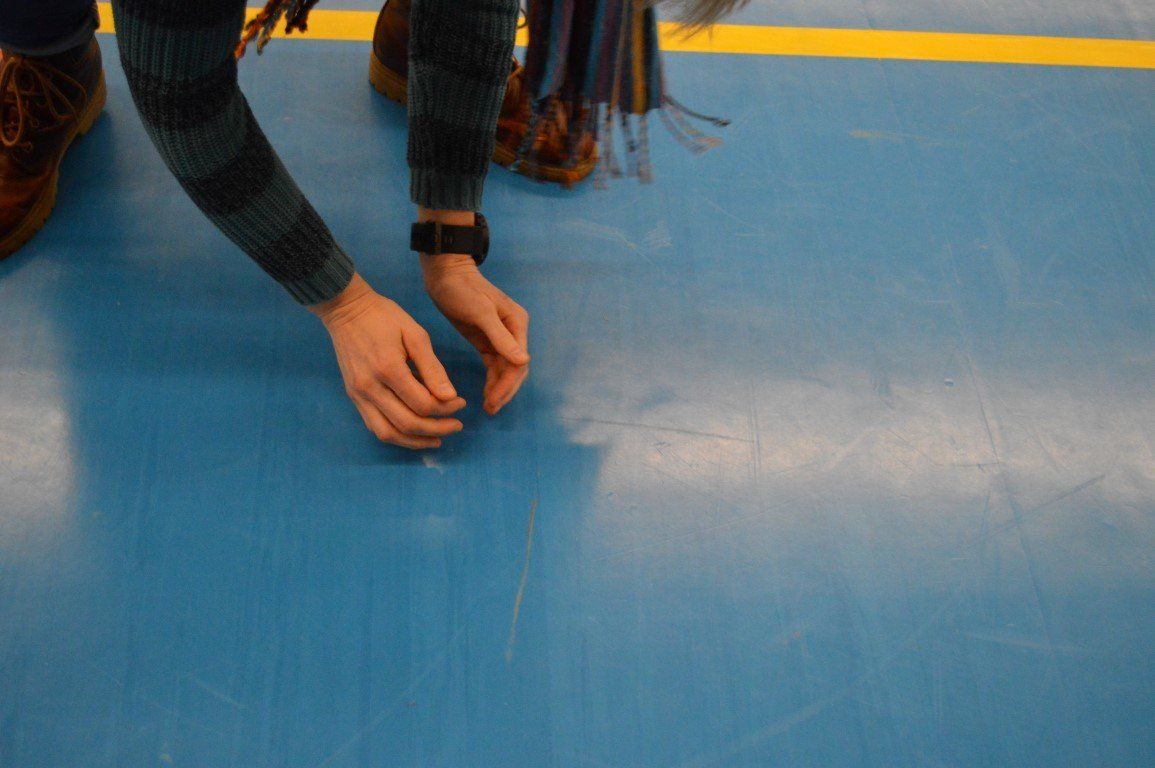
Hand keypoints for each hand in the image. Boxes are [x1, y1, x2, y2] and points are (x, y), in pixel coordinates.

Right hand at [310, 274, 465, 448]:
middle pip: (407, 424)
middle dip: (436, 429)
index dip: (446, 409)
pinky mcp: (353, 397)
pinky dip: (396, 435)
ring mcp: (358, 395)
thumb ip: (432, 368)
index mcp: (388, 369)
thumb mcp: (415, 334)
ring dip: (415, 441)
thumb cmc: (385, 317)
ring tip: (437, 438)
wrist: (346, 309)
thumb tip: (450, 397)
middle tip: (456, 424)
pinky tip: (413, 433)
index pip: (423, 404)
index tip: (460, 402)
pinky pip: (375, 426)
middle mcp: (370, 388)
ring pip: (388, 433)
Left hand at [421, 253, 529, 414]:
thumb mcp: (480, 312)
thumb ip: (501, 337)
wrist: (445, 274)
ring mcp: (501, 337)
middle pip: (516, 369)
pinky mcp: (487, 340)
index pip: (518, 362)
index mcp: (517, 324)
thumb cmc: (462, 289)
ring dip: (499, 388)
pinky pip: (494, 365)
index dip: (508, 384)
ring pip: (505, 370)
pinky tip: (486, 394)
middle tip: (490, 409)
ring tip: (488, 407)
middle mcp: (513, 332)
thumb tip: (523, 361)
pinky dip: (492, 380)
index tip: (494, 401)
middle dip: (505, 390)